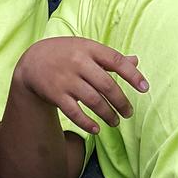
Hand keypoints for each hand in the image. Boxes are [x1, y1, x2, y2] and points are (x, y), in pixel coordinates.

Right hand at [15, 37, 148, 134]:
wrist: (33, 61)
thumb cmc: (66, 54)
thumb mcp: (87, 49)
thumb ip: (110, 58)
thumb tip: (136, 61)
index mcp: (89, 48)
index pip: (116, 60)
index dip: (132, 74)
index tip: (145, 88)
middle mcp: (78, 62)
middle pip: (106, 84)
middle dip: (121, 101)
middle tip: (129, 113)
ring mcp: (66, 79)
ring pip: (93, 100)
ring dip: (107, 114)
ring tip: (115, 122)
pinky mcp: (55, 94)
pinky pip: (74, 112)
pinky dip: (87, 123)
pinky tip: (96, 129)